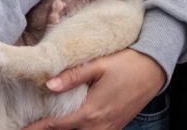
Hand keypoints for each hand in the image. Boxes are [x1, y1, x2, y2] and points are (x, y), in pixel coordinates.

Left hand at [22, 49, 165, 129]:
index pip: (57, 126)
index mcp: (91, 112)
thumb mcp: (98, 65)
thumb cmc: (126, 63)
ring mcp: (110, 129)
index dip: (37, 129)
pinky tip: (73, 126)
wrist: (154, 69)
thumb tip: (48, 85)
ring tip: (49, 128)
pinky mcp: (117, 127)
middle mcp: (100, 126)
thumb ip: (72, 76)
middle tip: (32, 129)